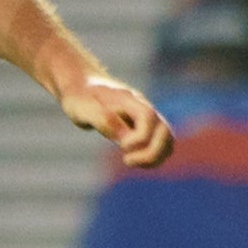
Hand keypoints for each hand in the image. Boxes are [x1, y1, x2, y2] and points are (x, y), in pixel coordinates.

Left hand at [58, 74, 174, 170]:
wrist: (82, 85)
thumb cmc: (80, 97)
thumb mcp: (83, 108)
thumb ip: (103, 120)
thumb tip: (123, 138)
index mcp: (129, 100)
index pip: (148, 117)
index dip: (140, 137)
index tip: (122, 146)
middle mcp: (142, 108)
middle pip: (165, 131)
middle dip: (152, 152)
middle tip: (127, 160)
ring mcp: (146, 118)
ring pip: (167, 140)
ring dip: (155, 157)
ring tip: (131, 162)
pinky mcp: (143, 128)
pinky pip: (160, 144)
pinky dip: (153, 156)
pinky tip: (133, 159)